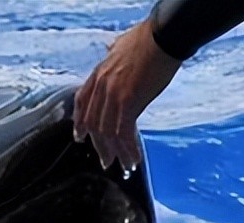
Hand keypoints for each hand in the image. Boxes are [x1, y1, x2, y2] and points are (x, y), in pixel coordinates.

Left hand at [73, 19, 180, 171]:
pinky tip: (134, 158)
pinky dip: (128, 148)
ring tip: (123, 165)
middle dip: (100, 145)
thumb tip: (113, 48)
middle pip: (94, 123)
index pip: (82, 102)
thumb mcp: (122, 43)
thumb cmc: (149, 38)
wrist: (163, 36)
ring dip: (116, 152)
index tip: (80, 136)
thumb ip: (114, 51)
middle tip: (106, 160)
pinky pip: (124, 132)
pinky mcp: (128, 102)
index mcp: (98, 73)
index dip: (79, 122)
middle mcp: (101, 86)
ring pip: (108, 132)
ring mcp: (112, 95)